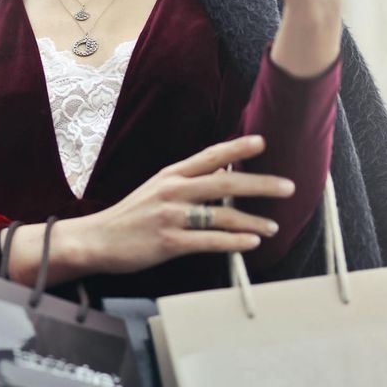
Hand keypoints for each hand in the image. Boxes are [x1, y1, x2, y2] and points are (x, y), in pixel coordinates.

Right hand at [64, 135, 295, 276]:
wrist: (97, 239)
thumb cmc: (130, 216)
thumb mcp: (156, 188)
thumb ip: (187, 181)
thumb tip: (222, 173)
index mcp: (171, 175)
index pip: (210, 156)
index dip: (237, 148)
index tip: (263, 142)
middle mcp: (173, 191)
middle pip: (225, 184)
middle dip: (261, 184)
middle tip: (288, 187)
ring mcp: (171, 217)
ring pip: (222, 215)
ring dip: (253, 221)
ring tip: (273, 227)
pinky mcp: (169, 242)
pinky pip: (209, 241)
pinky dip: (233, 242)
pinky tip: (251, 243)